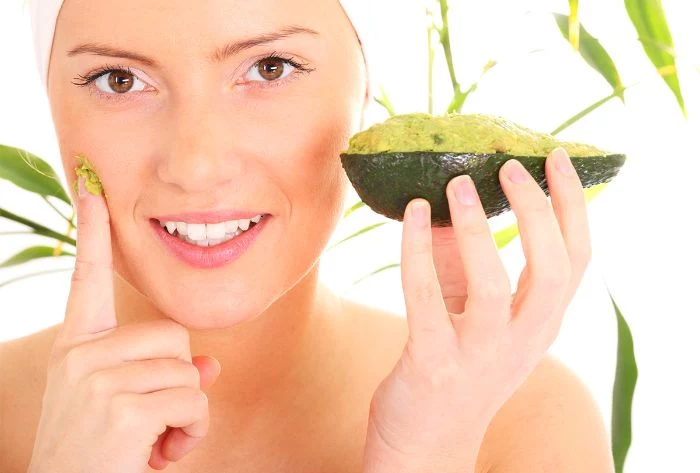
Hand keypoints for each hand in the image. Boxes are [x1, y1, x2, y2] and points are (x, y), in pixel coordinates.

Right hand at [28, 176, 221, 472]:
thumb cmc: (100, 456)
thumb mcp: (128, 408)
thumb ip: (164, 377)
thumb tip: (210, 366)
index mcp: (77, 348)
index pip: (86, 279)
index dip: (93, 233)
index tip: (93, 189)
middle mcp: (81, 355)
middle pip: (174, 336)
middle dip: (180, 380)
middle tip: (153, 419)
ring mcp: (97, 378)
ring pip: (188, 371)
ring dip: (187, 412)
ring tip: (154, 441)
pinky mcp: (121, 407)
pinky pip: (193, 401)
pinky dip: (192, 432)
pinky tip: (159, 454)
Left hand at [362, 148, 590, 472]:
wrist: (426, 441)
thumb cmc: (454, 368)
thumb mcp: (476, 317)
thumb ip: (467, 264)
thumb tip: (453, 204)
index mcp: (540, 325)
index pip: (577, 261)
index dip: (572, 207)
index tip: (555, 159)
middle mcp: (522, 342)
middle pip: (553, 271)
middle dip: (538, 212)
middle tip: (511, 166)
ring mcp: (479, 356)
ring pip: (494, 286)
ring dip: (479, 229)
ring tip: (459, 185)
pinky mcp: (432, 363)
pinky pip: (426, 297)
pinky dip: (419, 250)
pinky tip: (415, 214)